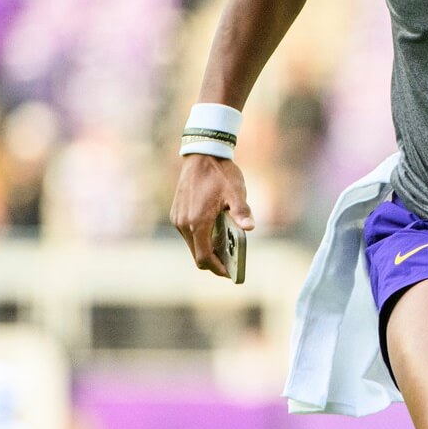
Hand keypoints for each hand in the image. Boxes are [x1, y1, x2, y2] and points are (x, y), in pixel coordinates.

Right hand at [170, 154, 254, 277]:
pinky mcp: (176, 213)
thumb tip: (250, 228)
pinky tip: (216, 233)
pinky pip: (188, 233)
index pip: (204, 257)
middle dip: (214, 261)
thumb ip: (242, 212)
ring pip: (192, 244)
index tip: (229, 274)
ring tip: (226, 249)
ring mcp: (178, 218)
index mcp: (197, 222)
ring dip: (206, 249)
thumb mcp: (236, 192)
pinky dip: (200, 238)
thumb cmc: (220, 173)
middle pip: (197, 253)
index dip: (217, 268)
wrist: (202, 154)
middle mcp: (183, 224)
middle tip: (231, 264)